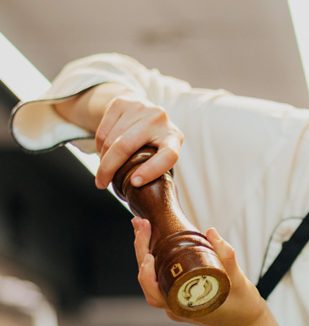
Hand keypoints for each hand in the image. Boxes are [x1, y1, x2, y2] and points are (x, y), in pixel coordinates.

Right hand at [53, 83, 183, 189]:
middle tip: (101, 184)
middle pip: (126, 146)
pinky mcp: (122, 102)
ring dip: (102, 158)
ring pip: (111, 139)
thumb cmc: (154, 143)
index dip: (152, 171)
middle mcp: (160, 119)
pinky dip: (99, 145)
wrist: (145, 109)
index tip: (134, 183)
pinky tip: (102, 152)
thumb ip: (153, 170)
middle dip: (109, 168)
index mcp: (174, 138)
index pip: (168, 156)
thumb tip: (138, 204)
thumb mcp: (160, 155)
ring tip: (103, 168)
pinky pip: (103, 129)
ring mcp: (141, 108)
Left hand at [131, 217, 267, 325]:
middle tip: (141, 224)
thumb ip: (226, 258)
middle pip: (148, 280)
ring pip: (153, 278)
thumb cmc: (244, 308)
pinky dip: (156, 260)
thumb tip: (210, 232)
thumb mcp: (238, 281)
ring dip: (146, 253)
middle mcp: (175, 306)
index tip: (148, 254)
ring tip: (144, 228)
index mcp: (183, 307)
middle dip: (141, 250)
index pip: (154, 291)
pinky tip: (156, 242)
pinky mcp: (182, 296)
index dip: (146, 273)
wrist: (249, 324)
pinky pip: (162, 278)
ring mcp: (177, 302)